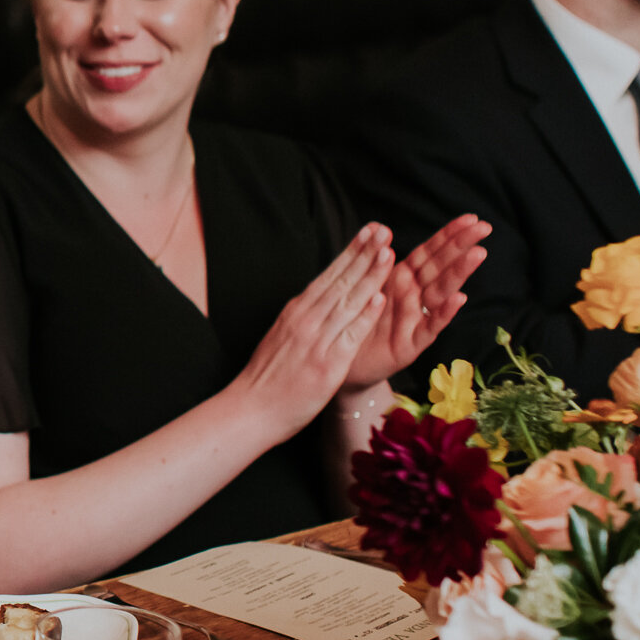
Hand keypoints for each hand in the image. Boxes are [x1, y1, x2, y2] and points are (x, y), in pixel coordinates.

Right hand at [227, 223, 393, 440]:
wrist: (251, 408)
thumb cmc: (267, 377)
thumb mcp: (282, 336)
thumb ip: (302, 317)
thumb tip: (319, 299)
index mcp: (296, 312)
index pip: (329, 276)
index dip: (351, 252)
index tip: (368, 233)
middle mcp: (305, 320)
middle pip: (341, 281)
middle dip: (364, 254)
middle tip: (384, 230)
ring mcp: (316, 340)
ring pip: (348, 301)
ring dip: (370, 276)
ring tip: (388, 253)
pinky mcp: (327, 364)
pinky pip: (350, 335)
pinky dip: (365, 315)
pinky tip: (380, 299)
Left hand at [338, 214, 490, 391]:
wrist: (343, 362)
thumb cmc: (357, 321)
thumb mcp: (366, 286)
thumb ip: (377, 260)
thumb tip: (382, 227)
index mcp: (401, 279)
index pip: (429, 252)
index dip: (448, 235)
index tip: (471, 218)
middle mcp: (414, 297)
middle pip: (440, 267)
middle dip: (461, 246)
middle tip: (484, 228)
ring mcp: (415, 319)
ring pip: (440, 292)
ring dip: (459, 273)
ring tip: (477, 253)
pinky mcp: (411, 344)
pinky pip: (429, 327)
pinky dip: (444, 313)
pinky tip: (458, 299)